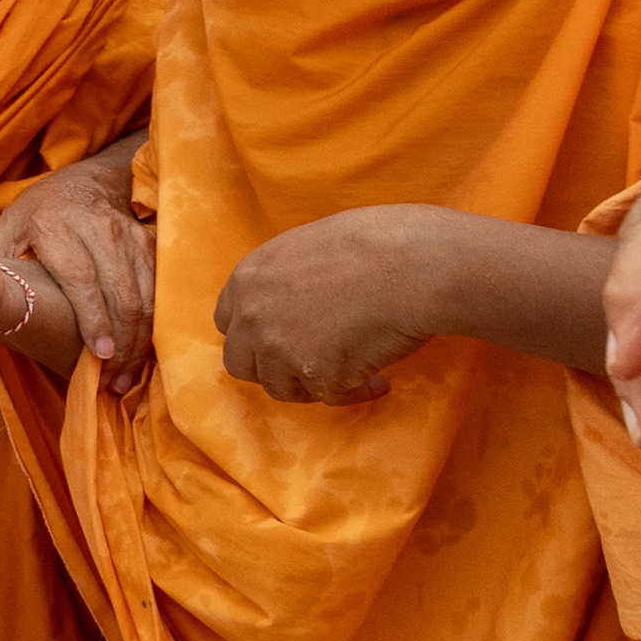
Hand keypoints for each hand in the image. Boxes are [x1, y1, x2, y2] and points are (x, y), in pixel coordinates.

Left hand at [0, 141, 150, 389]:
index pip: (81, 277)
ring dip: (141, 339)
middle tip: (114, 382)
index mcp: (55, 227)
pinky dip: (156, 322)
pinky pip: (160, 287)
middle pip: (120, 293)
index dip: (93, 317)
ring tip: (128, 376)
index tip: (100, 353)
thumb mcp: (7, 228)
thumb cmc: (39, 214)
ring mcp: (129, 235)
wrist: (86, 182)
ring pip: (145, 293)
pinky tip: (145, 352)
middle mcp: (98, 229)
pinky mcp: (149, 242)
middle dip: (122, 342)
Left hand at [214, 206, 449, 403]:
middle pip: (241, 362)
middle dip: (272, 368)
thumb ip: (283, 279)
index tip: (283, 340)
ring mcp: (278, 349)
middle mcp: (252, 315)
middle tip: (310, 366)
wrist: (412, 264)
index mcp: (247, 278)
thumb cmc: (376, 242)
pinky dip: (352, 393)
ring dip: (310, 385)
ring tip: (351, 374)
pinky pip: (326, 397)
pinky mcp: (312, 375)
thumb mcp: (307, 247)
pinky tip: (378, 380)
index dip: (255, 335)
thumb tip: (291, 302)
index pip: (228, 323)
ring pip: (279, 387)